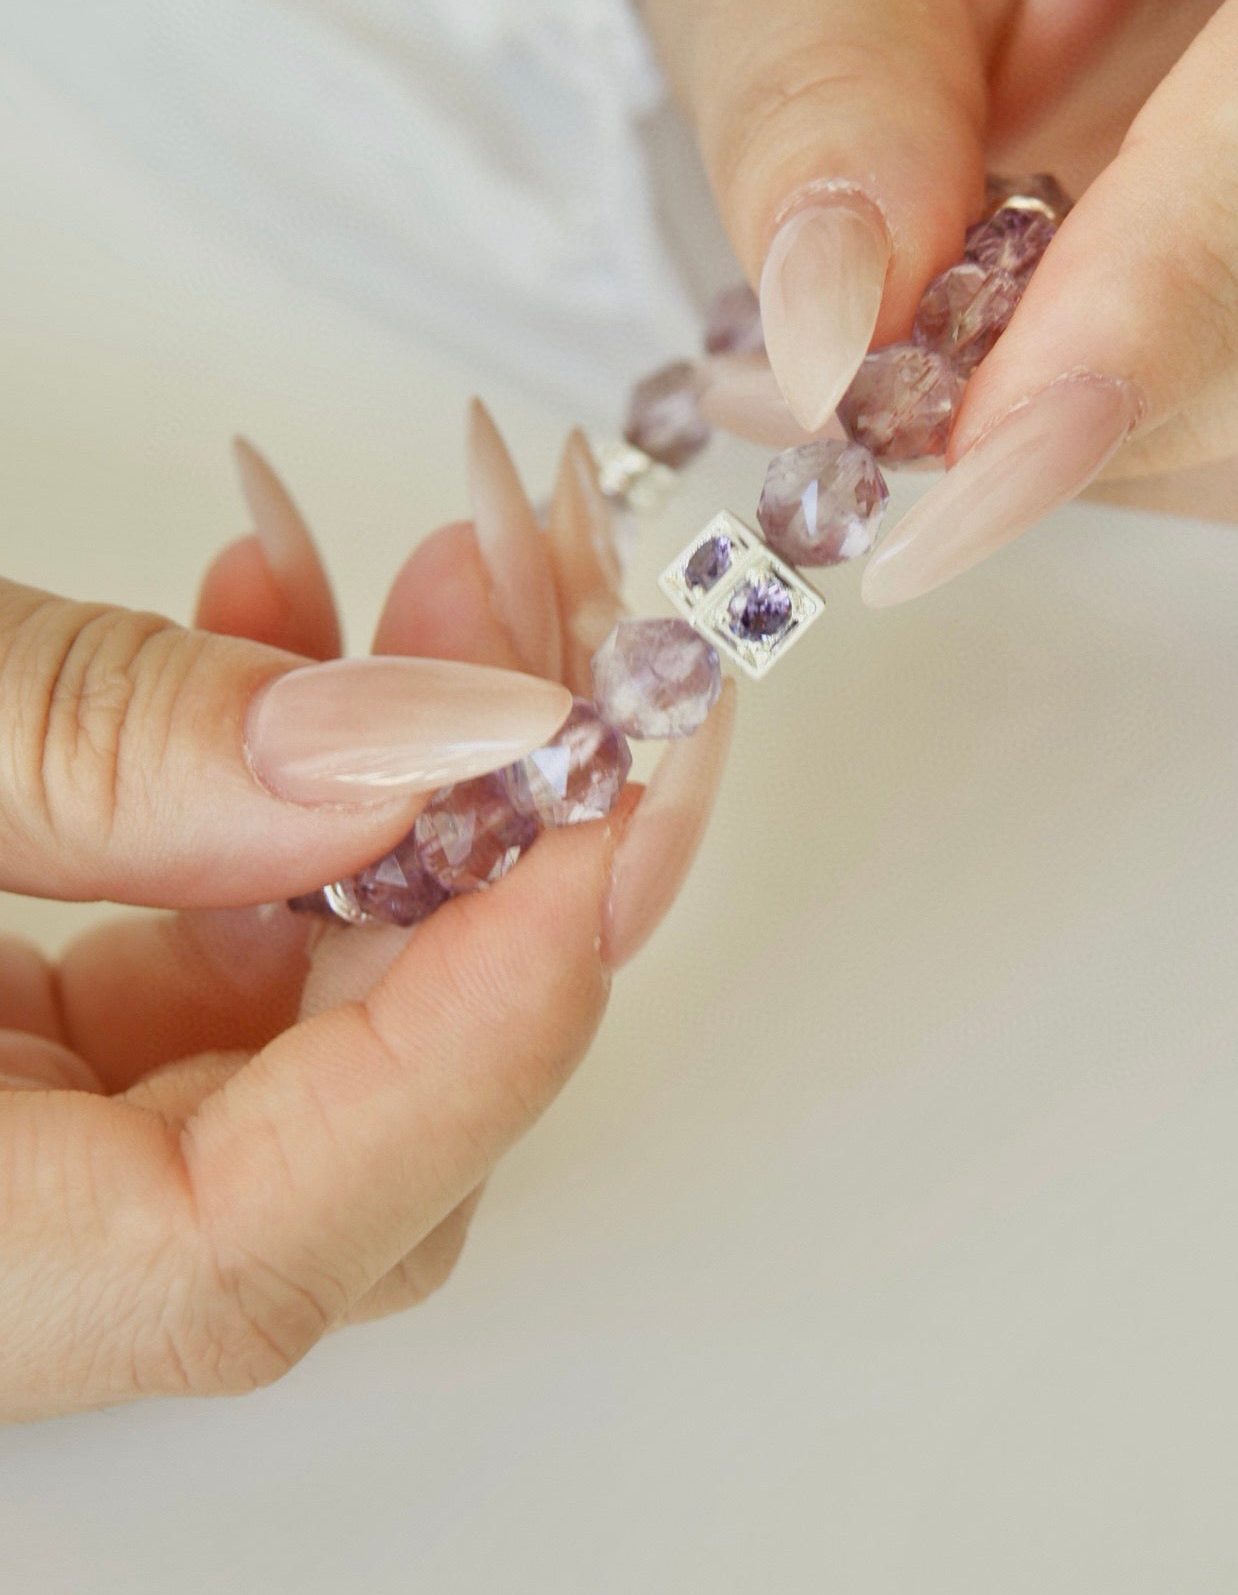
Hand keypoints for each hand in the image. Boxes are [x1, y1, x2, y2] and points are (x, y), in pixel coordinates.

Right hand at [0, 407, 732, 1421]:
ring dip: (403, 780)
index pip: (253, 1249)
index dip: (473, 1037)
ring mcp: (17, 1144)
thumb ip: (102, 753)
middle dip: (494, 851)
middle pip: (335, 1128)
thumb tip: (419, 744)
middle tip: (573, 634)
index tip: (599, 811)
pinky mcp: (12, 1041)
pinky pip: (203, 947)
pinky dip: (268, 787)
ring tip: (448, 569)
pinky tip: (282, 616)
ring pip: (297, 1014)